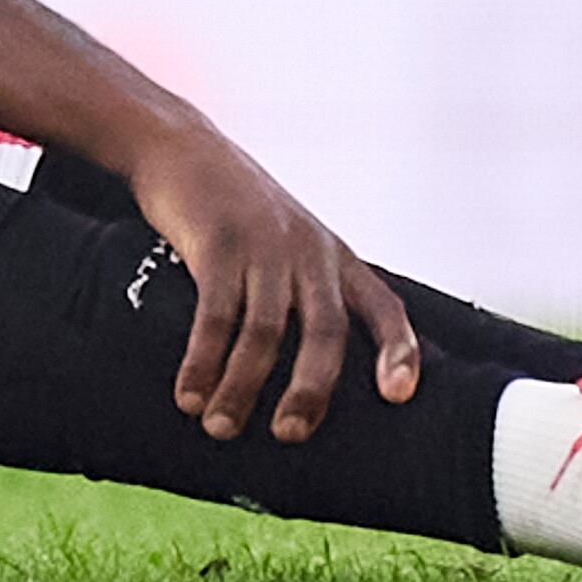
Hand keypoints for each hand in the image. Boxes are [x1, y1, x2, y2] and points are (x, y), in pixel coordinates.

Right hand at [125, 123, 421, 443]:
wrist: (183, 148)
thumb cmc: (238, 211)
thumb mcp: (288, 244)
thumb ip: (304, 295)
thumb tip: (305, 381)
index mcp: (335, 257)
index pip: (384, 306)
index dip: (398, 350)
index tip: (399, 396)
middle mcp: (309, 251)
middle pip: (325, 329)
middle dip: (310, 389)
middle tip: (290, 434)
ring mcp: (264, 244)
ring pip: (264, 329)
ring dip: (241, 386)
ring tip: (220, 427)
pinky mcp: (218, 240)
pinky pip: (215, 312)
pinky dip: (202, 360)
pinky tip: (188, 395)